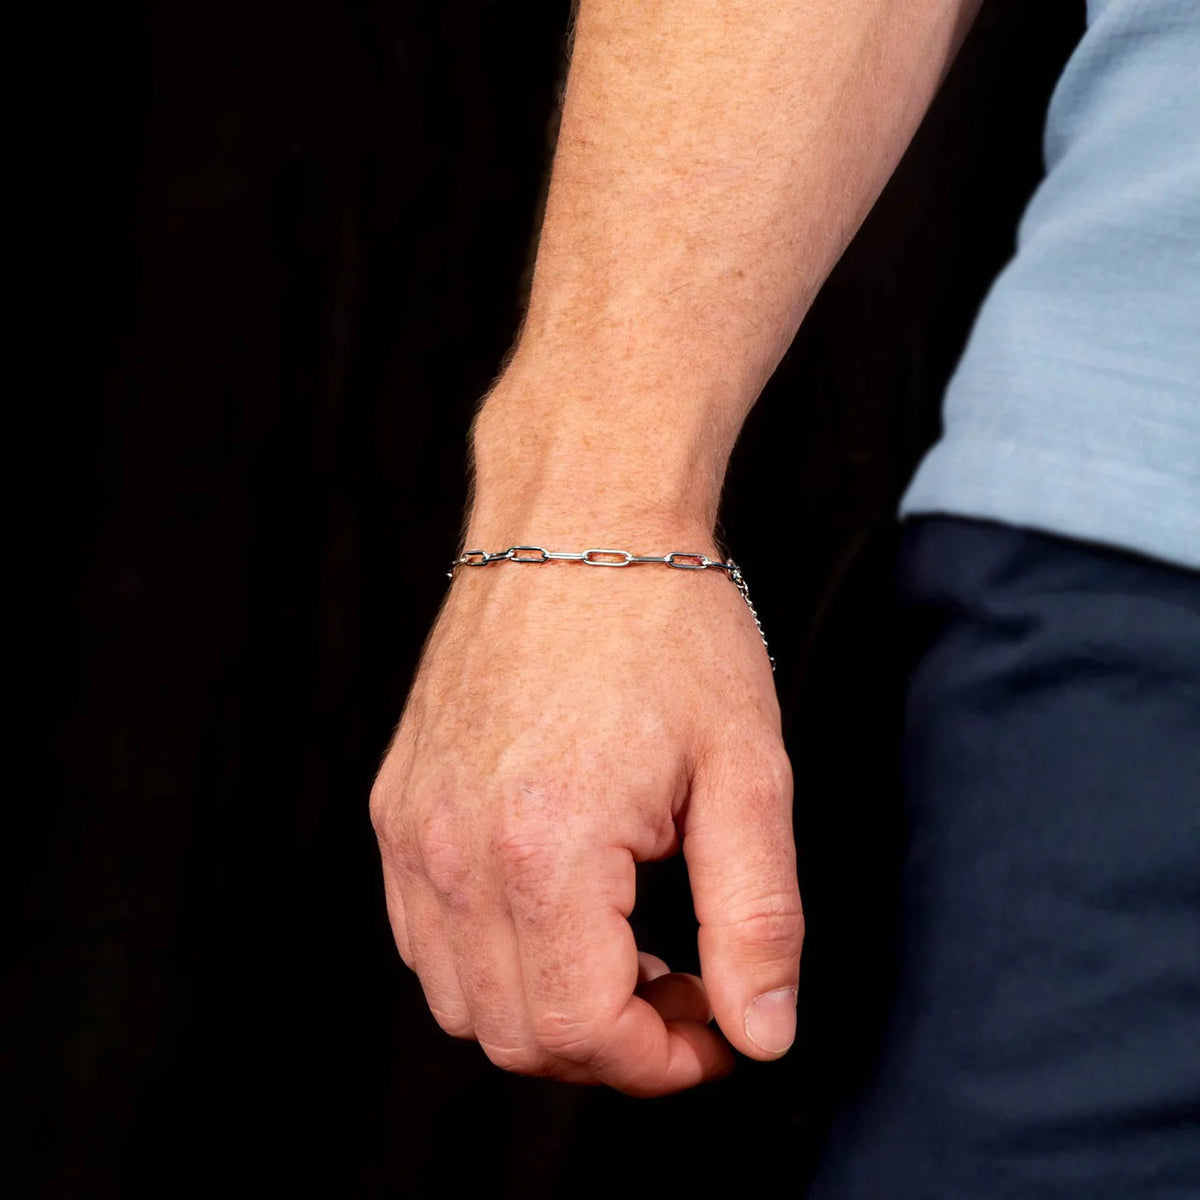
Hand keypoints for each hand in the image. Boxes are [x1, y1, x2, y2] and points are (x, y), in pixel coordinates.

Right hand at [369, 530, 800, 1096]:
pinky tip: (563, 909)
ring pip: (460, 998)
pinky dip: (495, 959)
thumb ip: (758, 917)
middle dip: (615, 1045)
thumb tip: (761, 1033)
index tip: (720, 1027)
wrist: (578, 518)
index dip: (663, 1060)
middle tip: (690, 986)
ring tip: (629, 947)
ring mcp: (413, 826)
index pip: (580, 1032)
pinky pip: (424, 934)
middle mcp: (454, 848)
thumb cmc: (667, 625)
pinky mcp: (398, 803)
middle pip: (514, 1035)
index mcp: (546, 846)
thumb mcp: (747, 770)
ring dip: (551, 1008)